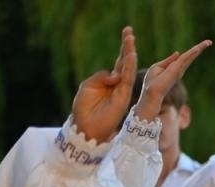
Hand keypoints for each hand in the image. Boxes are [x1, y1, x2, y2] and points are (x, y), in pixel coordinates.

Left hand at [71, 27, 139, 142]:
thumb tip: (116, 74)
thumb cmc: (84, 108)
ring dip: (129, 54)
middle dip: (127, 46)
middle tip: (129, 31)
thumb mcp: (88, 86)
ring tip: (130, 39)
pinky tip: (130, 56)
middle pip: (125, 62)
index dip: (123, 48)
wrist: (85, 127)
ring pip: (128, 69)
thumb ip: (101, 77)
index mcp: (109, 80)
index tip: (128, 33)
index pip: (119, 62)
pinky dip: (129, 68)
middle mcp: (118, 84)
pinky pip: (127, 80)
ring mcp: (122, 90)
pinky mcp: (122, 98)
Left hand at [133, 40, 213, 120]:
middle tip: (209, 42)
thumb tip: (178, 53)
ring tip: (208, 42)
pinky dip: (193, 53)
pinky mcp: (177, 69)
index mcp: (175, 68)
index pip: (185, 58)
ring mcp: (179, 69)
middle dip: (199, 48)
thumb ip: (168, 60)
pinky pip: (186, 58)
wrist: (151, 91)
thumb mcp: (158, 67)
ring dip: (199, 48)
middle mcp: (180, 69)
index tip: (198, 47)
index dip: (191, 52)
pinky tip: (198, 48)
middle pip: (191, 56)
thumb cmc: (152, 82)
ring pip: (190, 56)